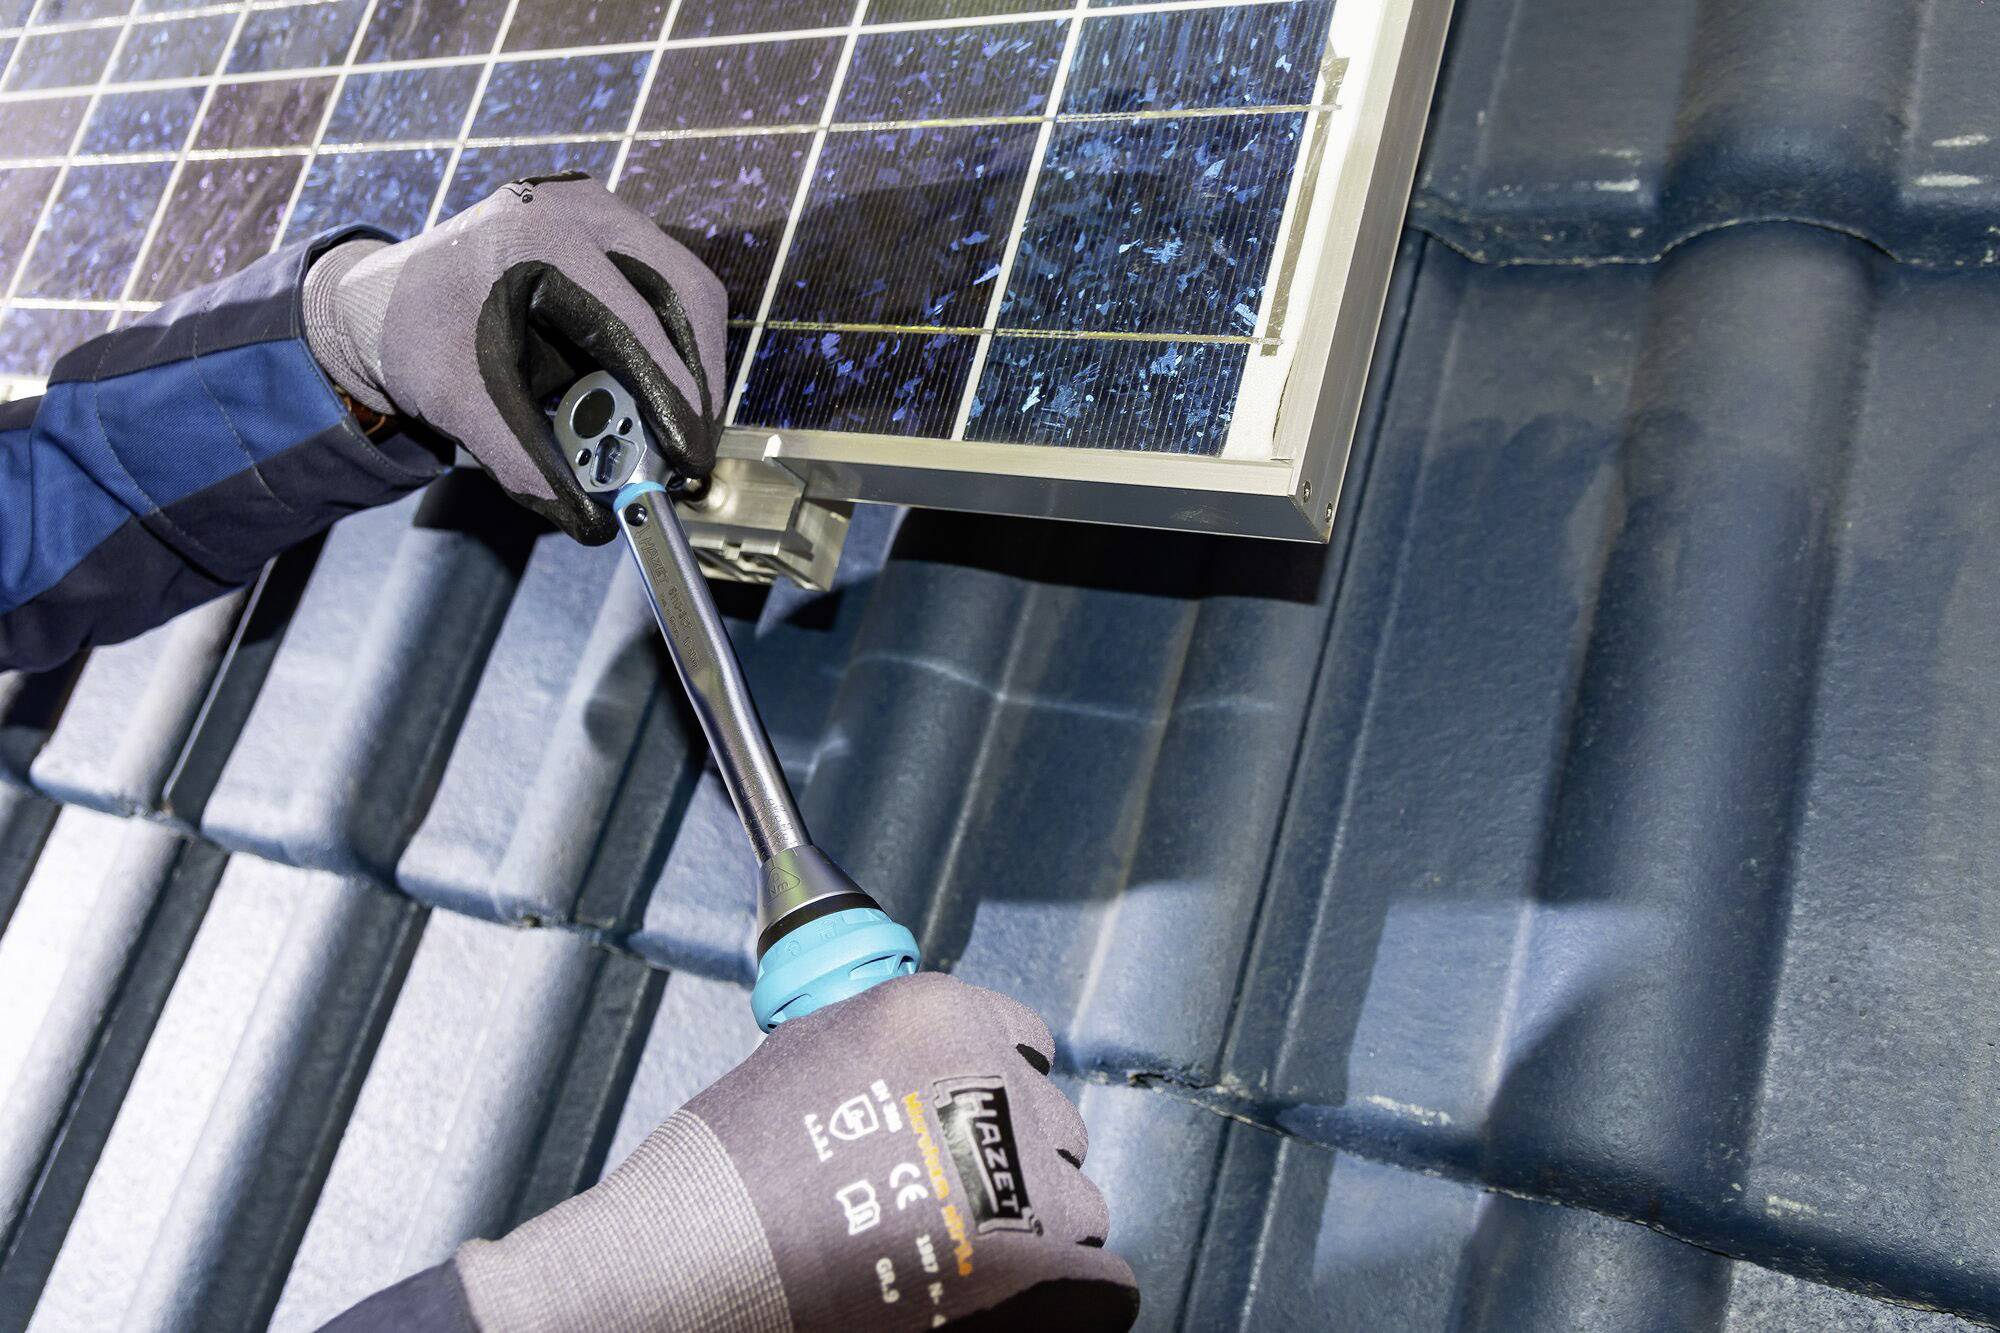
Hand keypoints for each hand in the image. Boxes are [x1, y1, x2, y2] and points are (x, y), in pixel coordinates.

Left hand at [303, 173, 725, 544]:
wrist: (390, 300)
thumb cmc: (420, 342)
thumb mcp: (461, 407)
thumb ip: (526, 464)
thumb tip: (593, 523)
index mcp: (535, 236)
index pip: (631, 322)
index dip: (670, 394)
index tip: (687, 455)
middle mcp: (579, 207)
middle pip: (683, 293)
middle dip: (697, 381)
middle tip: (692, 449)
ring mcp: (603, 209)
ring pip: (688, 289)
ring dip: (693, 365)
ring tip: (678, 428)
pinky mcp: (615, 226)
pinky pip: (672, 287)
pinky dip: (676, 346)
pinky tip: (659, 392)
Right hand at [454, 974, 1138, 1330]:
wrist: (706, 1247)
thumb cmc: (733, 1164)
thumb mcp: (813, 1052)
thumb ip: (895, 1055)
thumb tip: (937, 1081)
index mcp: (942, 1013)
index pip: (1028, 1039)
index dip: (1004, 1089)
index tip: (986, 1124)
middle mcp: (995, 1077)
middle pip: (1054, 1122)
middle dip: (1018, 1163)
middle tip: (962, 1203)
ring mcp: (1021, 1168)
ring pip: (1081, 1198)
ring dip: (1043, 1227)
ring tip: (975, 1255)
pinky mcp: (1034, 1254)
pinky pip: (1104, 1275)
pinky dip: (1077, 1293)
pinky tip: (1035, 1299)